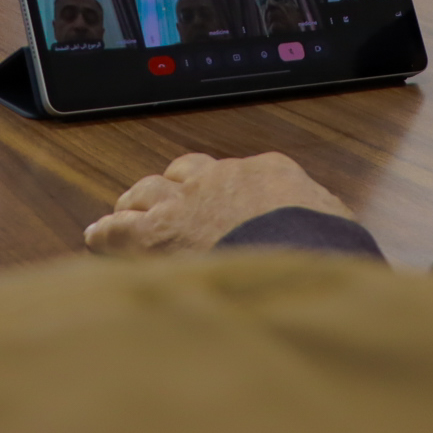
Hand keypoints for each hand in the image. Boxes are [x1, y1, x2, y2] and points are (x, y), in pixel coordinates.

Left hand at [83, 151, 351, 255]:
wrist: (297, 259)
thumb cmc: (325, 250)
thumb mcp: (336, 229)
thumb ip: (321, 226)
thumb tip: (330, 237)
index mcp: (266, 173)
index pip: (232, 173)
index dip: (215, 189)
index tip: (211, 198)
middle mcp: (220, 178)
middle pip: (184, 173)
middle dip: (172, 188)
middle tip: (162, 204)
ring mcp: (184, 202)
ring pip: (147, 191)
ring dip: (137, 203)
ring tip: (126, 213)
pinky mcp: (154, 233)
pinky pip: (119, 227)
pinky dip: (106, 231)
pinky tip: (96, 237)